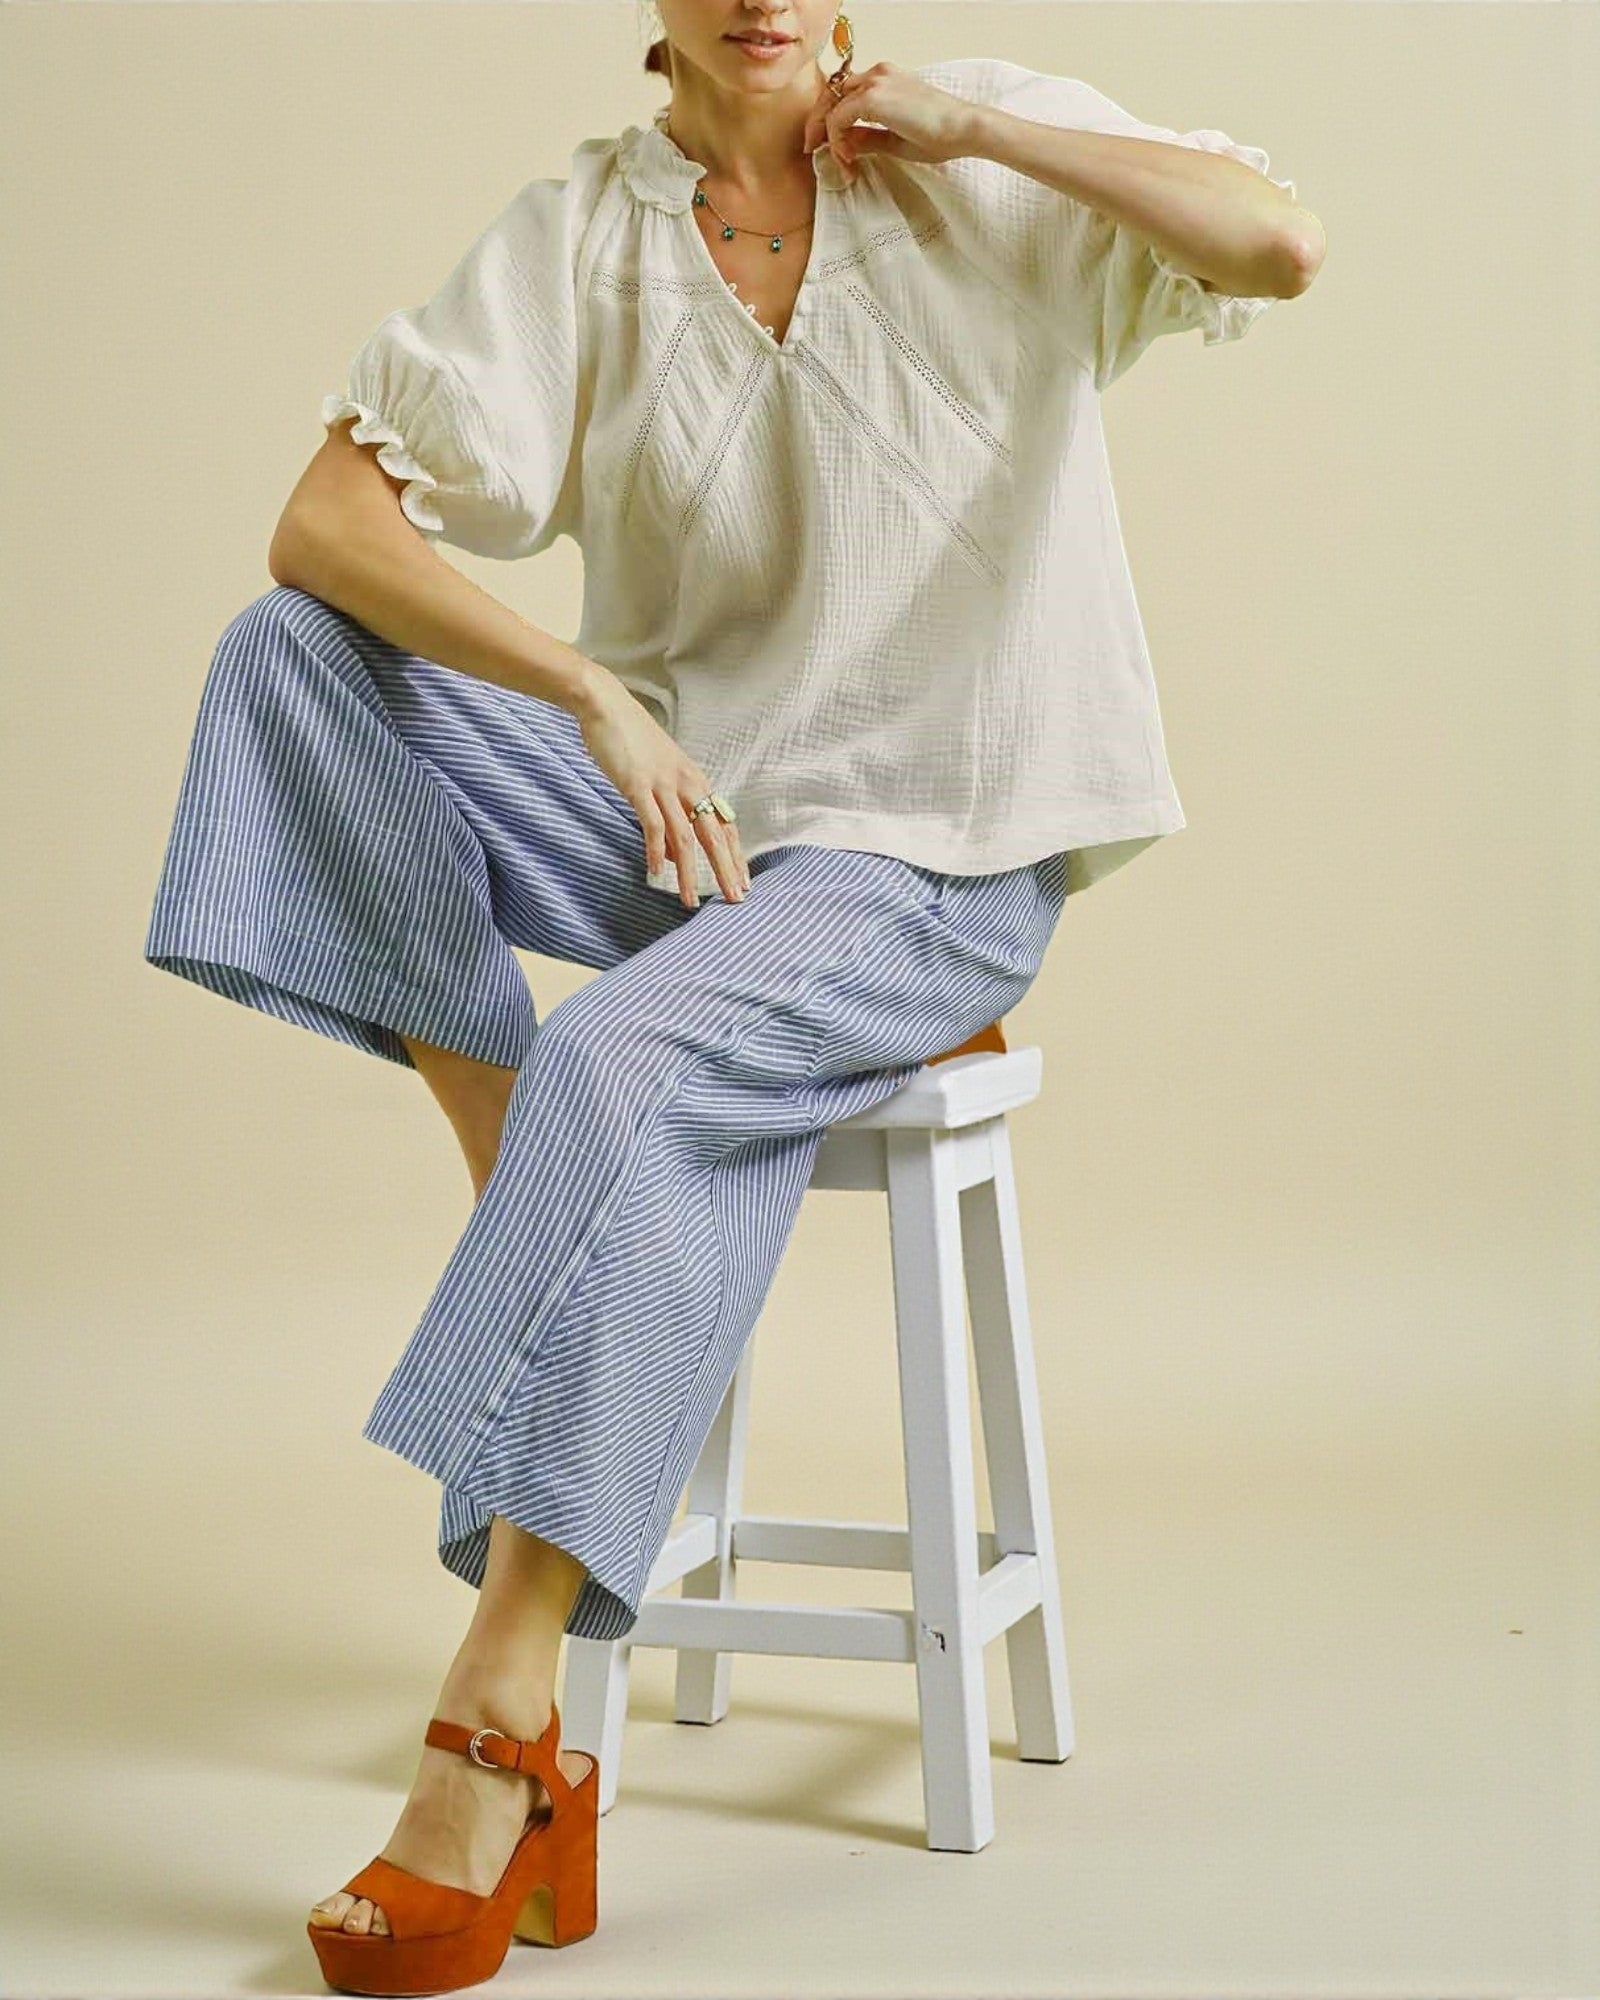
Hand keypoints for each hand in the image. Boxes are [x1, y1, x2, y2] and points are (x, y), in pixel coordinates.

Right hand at [575, 673, 749, 907]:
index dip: (735, 855)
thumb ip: (670, 814)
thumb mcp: (659, 776)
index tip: (743, 882)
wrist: (606, 705)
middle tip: (734, 899)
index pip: (725, 825)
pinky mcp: (638, 785)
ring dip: (688, 872)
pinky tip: (655, 872)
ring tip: (688, 900)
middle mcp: (687, 784)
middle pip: (714, 835)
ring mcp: (663, 784)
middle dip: (725, 870)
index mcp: (696, 781)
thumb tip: (674, 854)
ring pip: (685, 837)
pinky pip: (652, 824)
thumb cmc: (632, 741)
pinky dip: (654, 850)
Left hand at [802, 62, 980, 177]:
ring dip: (828, 135)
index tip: (827, 146)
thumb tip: (846, 145)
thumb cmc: (939, 135)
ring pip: (832, 105)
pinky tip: (847, 157)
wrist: (963, 128)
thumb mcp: (895, 139)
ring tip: (838, 161)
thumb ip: (868, 138)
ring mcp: (875, 81)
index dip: (831, 120)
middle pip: (831, 94)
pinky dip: (837, 139)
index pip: (844, 93)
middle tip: (811, 149)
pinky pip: (840, 118)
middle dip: (818, 123)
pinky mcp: (874, 96)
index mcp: (885, 78)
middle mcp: (877, 73)